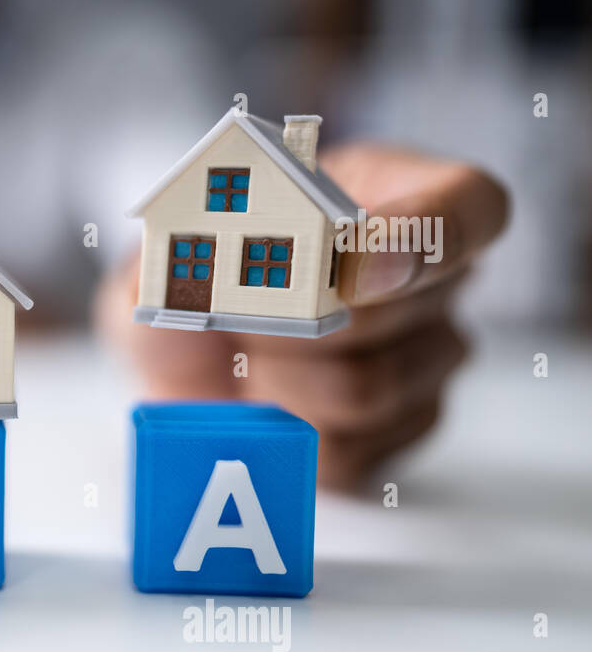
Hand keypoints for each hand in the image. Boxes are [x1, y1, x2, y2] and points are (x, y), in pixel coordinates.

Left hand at [95, 142, 508, 489]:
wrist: (190, 351)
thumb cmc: (205, 277)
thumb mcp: (184, 242)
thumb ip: (195, 246)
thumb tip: (212, 271)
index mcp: (400, 199)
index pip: (467, 208)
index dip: (417, 238)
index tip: (346, 264)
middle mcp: (434, 282)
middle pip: (392, 313)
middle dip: (292, 322)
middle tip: (235, 320)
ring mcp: (428, 361)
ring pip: (368, 391)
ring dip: (280, 384)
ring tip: (245, 364)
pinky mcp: (399, 433)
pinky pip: (354, 452)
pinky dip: (289, 436)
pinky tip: (266, 405)